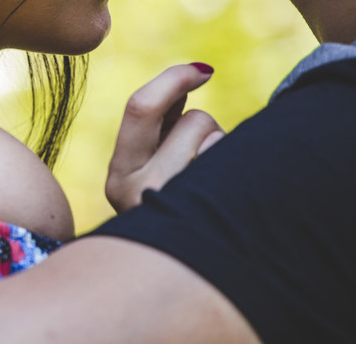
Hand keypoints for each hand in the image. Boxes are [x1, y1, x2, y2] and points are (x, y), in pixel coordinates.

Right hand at [105, 63, 224, 212]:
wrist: (188, 285)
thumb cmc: (170, 212)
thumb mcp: (151, 171)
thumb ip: (161, 128)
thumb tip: (190, 78)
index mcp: (119, 176)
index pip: (142, 107)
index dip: (174, 79)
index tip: (203, 70)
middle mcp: (140, 193)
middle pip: (193, 121)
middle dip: (204, 125)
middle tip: (205, 143)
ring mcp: (175, 206)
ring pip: (218, 141)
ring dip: (221, 151)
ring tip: (212, 184)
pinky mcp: (213, 214)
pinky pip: (233, 166)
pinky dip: (236, 170)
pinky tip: (225, 197)